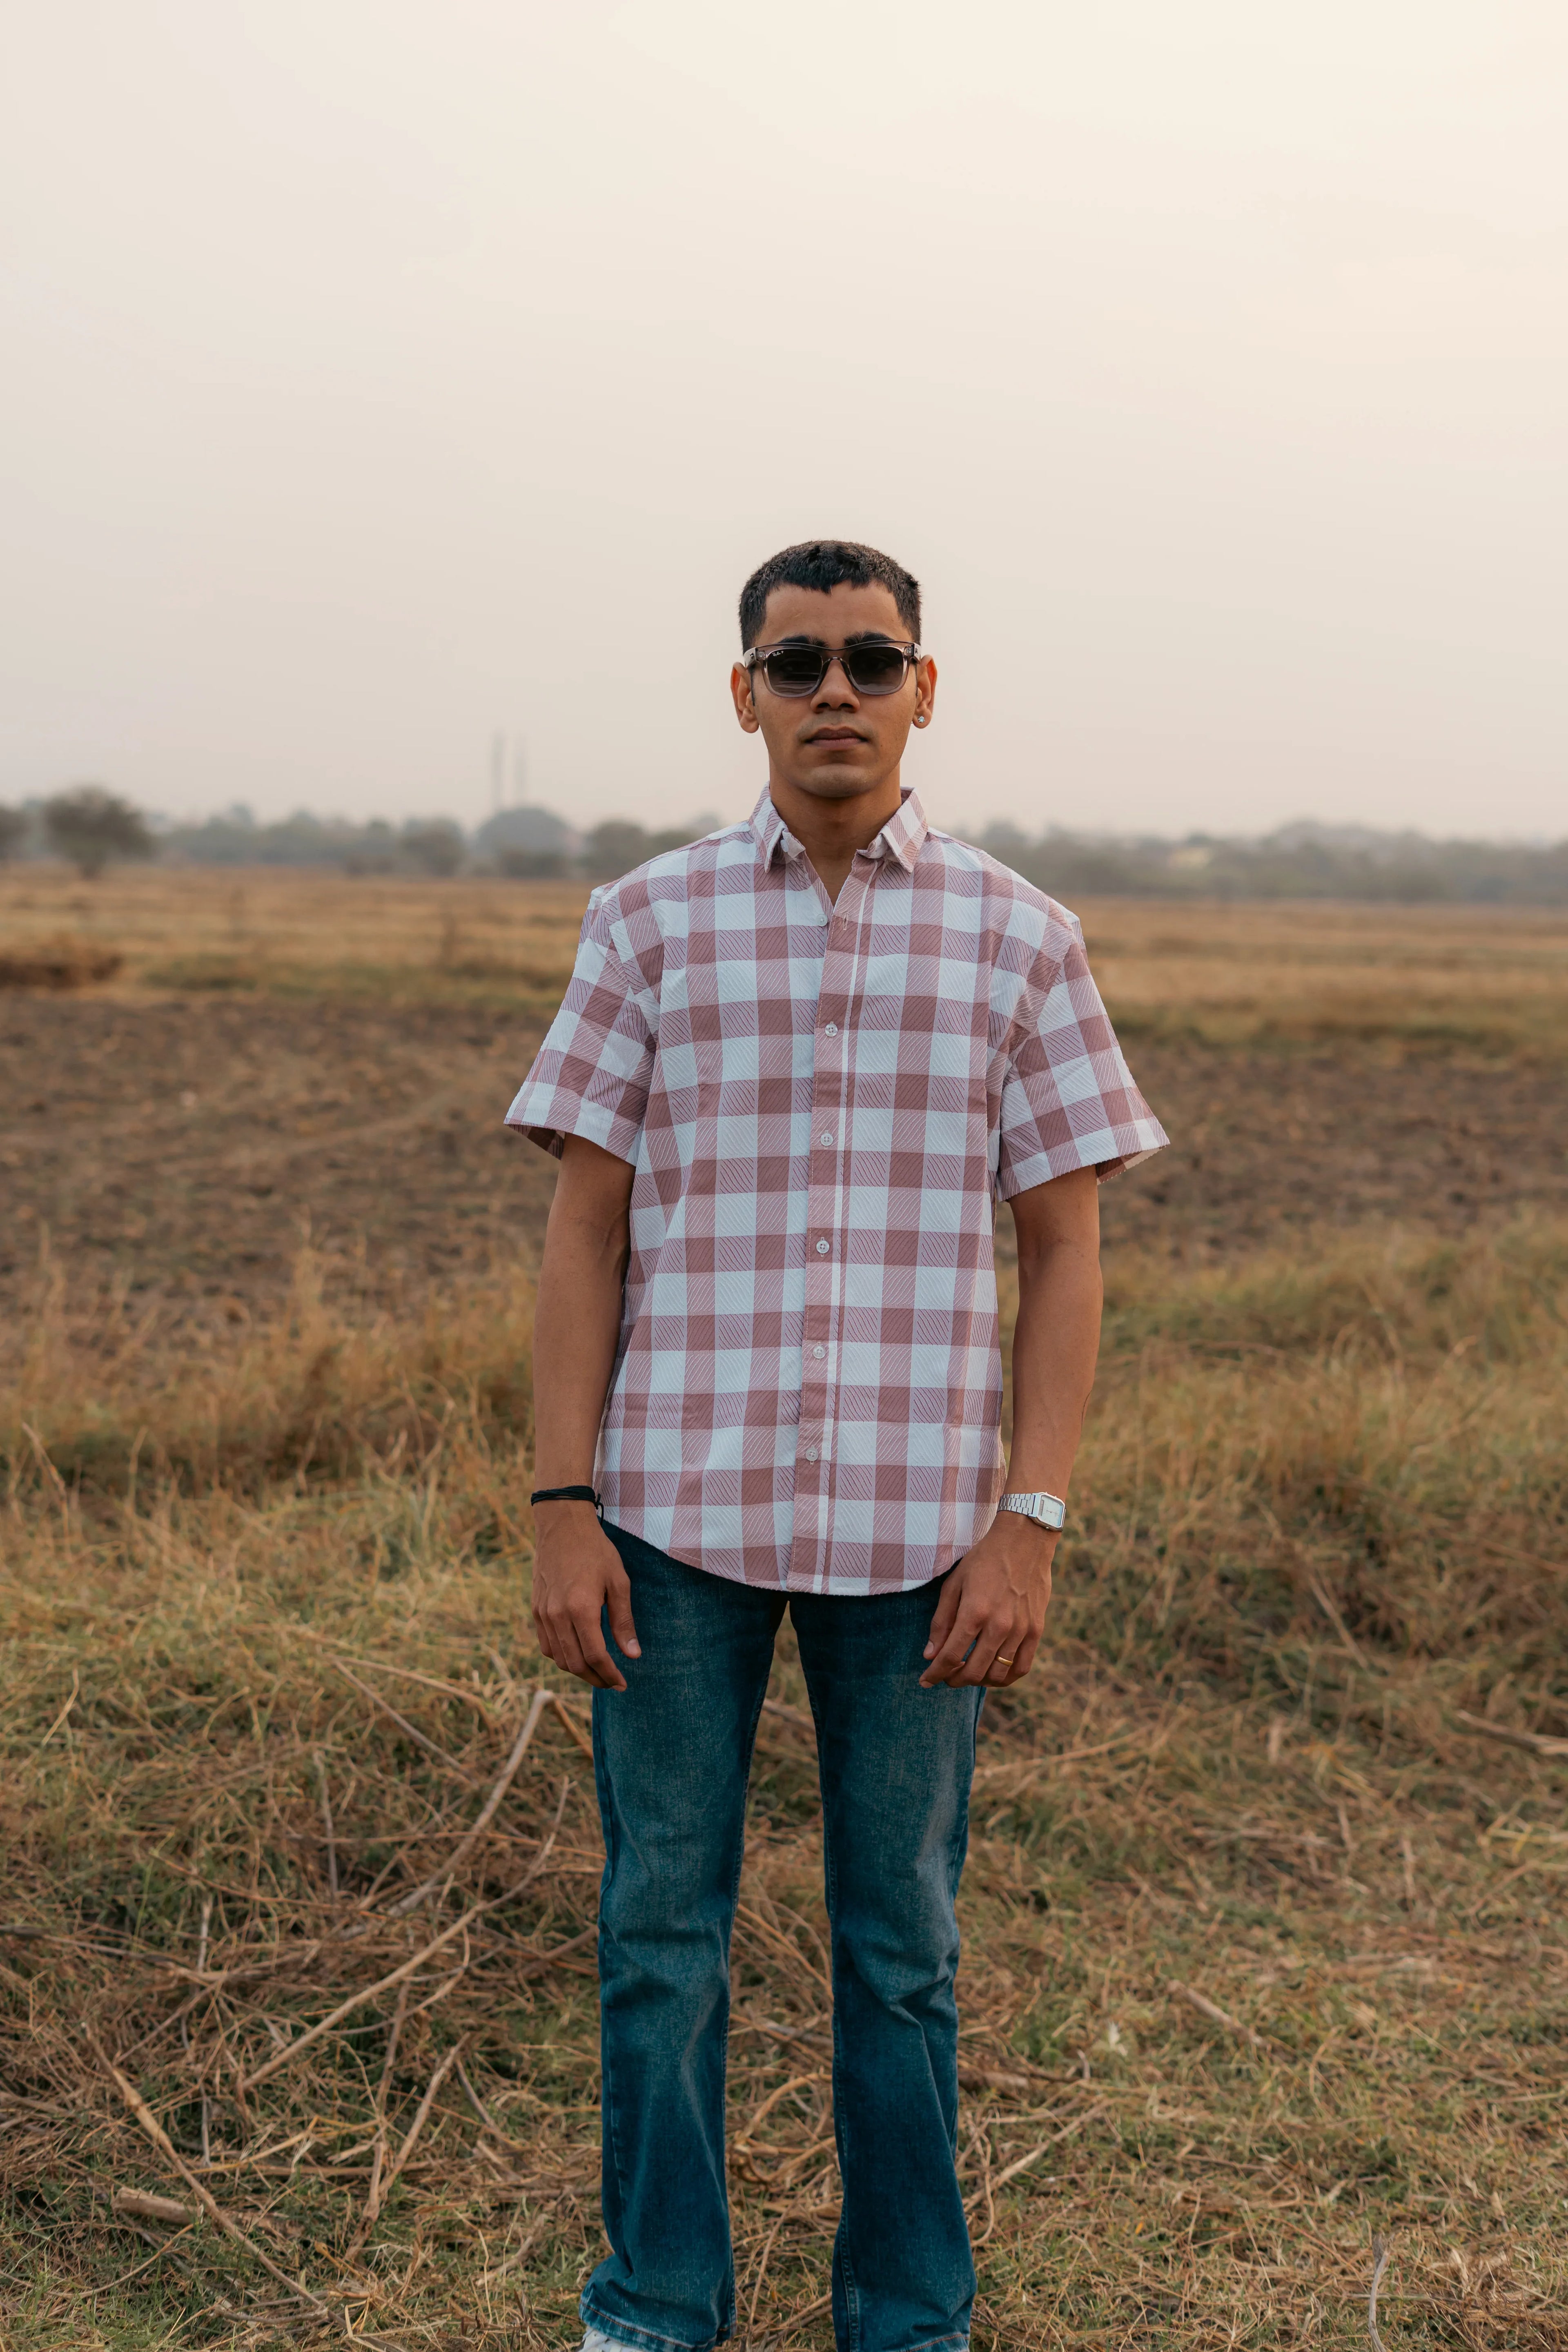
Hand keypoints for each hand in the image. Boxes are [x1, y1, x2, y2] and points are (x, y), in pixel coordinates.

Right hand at [531, 1503, 639, 1690]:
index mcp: (581, 1609)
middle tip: (613, 1682)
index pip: (595, 1656)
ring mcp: (543, 1614)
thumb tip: (633, 1655)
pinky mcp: (536, 1610)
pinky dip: (561, 1657)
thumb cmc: (595, 1552)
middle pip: (575, 1664)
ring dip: (578, 1671)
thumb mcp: (618, 1582)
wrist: (562, 1527)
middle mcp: (557, 1616)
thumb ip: (623, 1621)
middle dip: (595, 1678)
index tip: (622, 1683)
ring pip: (558, 1658)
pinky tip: (577, 1654)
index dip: (609, 1674)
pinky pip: (546, 1645)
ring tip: (597, 1672)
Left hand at [920, 1515, 1054, 1688]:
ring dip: (978, 1681)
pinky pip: (1022, 1667)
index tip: (926, 1681)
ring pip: (997, 1674)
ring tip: (968, 1673)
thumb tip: (930, 1655)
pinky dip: (1006, 1678)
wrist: (1025, 1541)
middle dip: (954, 1680)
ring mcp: (1021, 1630)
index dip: (935, 1674)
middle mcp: (999, 1625)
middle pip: (973, 1672)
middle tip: (946, 1676)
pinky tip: (994, 1674)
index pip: (950, 1657)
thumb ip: (941, 1621)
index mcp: (974, 1612)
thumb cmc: (984, 1560)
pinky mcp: (1036, 1630)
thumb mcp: (954, 1584)